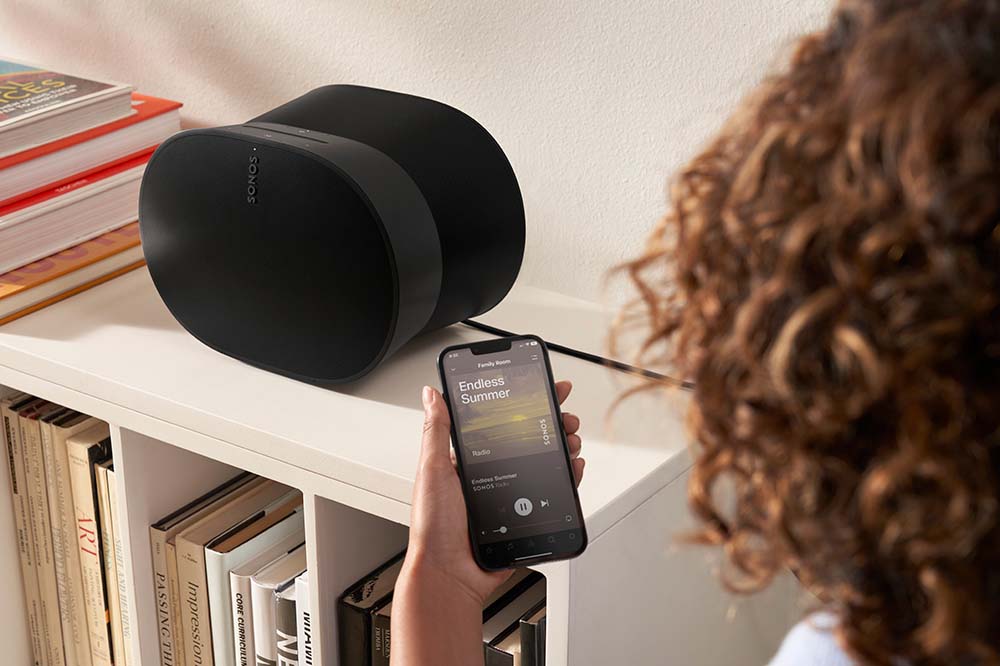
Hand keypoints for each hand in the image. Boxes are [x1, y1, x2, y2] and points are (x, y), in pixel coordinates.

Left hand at [406, 380, 583, 604]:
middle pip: (527, 439)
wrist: (451, 574)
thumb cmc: (434, 527)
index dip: (521, 403)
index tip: (540, 388)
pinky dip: (566, 478)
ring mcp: (508, 495)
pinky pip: (549, 492)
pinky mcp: (524, 515)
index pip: (499, 422)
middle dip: (550, 422)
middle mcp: (489, 474)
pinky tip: (572, 467)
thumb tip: (431, 393)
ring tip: (569, 438)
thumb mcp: (432, 470)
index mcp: (467, 460)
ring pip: (543, 463)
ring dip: (561, 446)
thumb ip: (436, 430)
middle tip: (563, 415)